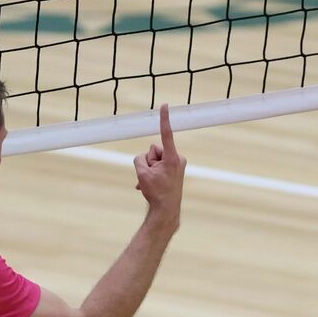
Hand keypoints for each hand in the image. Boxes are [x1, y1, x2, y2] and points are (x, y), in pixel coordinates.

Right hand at [133, 104, 185, 227]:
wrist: (166, 211)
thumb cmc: (156, 193)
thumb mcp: (142, 173)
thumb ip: (140, 159)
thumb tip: (144, 158)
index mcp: (172, 157)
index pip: (166, 134)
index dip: (164, 119)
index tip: (165, 105)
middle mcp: (177, 158)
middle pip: (154, 150)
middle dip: (149, 162)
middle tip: (152, 178)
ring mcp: (177, 165)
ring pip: (155, 159)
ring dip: (150, 170)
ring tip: (151, 183)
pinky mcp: (174, 171)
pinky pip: (159, 167)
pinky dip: (152, 175)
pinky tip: (147, 187)